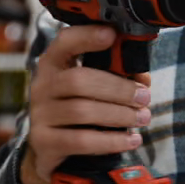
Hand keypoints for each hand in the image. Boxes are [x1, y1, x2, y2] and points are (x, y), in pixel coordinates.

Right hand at [19, 25, 153, 183]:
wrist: (48, 148)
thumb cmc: (77, 109)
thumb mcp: (93, 88)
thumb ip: (116, 77)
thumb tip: (142, 78)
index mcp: (54, 64)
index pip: (64, 42)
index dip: (86, 36)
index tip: (112, 35)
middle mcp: (42, 85)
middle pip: (79, 80)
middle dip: (117, 88)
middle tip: (144, 97)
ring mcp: (40, 114)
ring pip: (81, 111)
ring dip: (118, 115)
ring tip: (142, 118)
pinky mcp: (43, 141)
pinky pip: (81, 140)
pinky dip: (111, 141)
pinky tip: (132, 140)